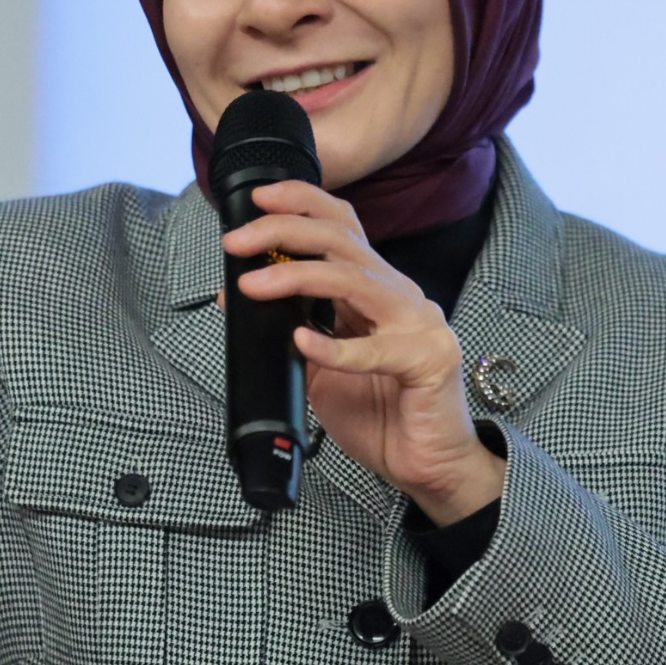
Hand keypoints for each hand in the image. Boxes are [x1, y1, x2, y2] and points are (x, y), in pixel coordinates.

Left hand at [223, 181, 503, 524]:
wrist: (428, 465)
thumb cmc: (380, 414)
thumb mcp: (320, 368)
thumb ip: (288, 332)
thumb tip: (236, 296)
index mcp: (376, 289)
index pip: (343, 227)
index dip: (302, 203)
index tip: (257, 199)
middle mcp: (399, 296)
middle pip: (342, 241)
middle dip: (284, 231)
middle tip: (238, 240)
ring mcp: (419, 324)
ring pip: (354, 279)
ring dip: (296, 276)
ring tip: (253, 285)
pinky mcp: (429, 360)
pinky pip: (374, 350)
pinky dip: (333, 348)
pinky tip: (302, 343)